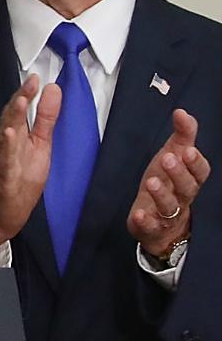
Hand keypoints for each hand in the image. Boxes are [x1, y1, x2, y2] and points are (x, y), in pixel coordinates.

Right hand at [0, 75, 62, 255]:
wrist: (6, 210)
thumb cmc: (22, 176)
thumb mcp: (41, 144)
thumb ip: (46, 118)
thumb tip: (53, 90)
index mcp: (17, 134)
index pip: (21, 109)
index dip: (28, 92)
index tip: (37, 77)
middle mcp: (7, 143)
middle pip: (12, 117)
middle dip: (21, 99)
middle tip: (31, 82)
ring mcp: (3, 158)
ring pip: (6, 134)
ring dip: (13, 117)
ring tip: (21, 101)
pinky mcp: (4, 176)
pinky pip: (4, 160)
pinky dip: (6, 147)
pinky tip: (9, 134)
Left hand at [128, 109, 206, 257]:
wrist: (161, 224)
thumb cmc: (168, 184)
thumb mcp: (173, 157)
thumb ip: (181, 136)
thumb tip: (182, 112)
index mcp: (189, 180)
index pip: (200, 172)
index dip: (195, 162)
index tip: (187, 150)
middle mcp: (181, 197)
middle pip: (187, 188)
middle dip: (179, 173)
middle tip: (168, 158)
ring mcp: (167, 214)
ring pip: (169, 206)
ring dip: (161, 194)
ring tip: (151, 181)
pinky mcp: (151, 227)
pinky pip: (151, 226)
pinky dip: (146, 221)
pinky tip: (139, 214)